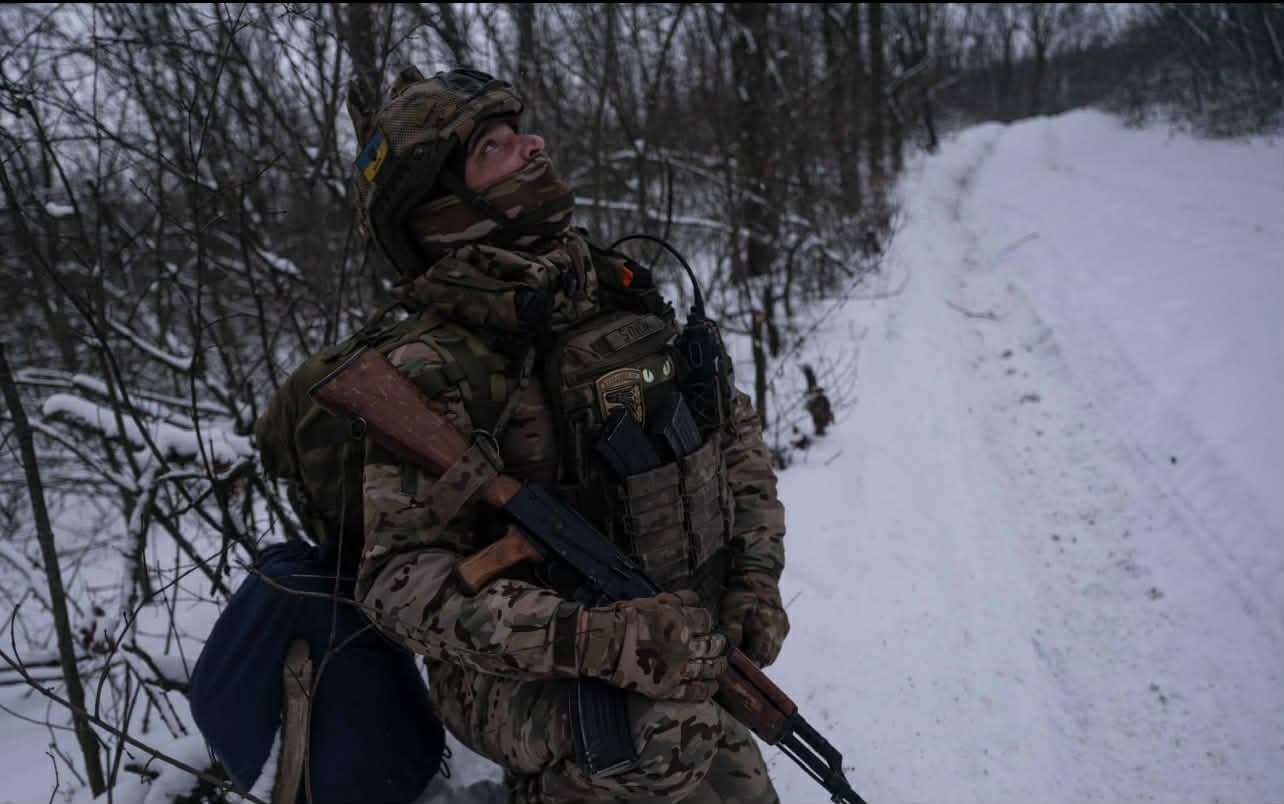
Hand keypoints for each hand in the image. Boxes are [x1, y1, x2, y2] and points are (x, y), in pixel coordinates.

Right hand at [573, 590, 726, 701]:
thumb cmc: (626, 618)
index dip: (707, 622)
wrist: (605, 643)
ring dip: (717, 666)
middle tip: (720, 644)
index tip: (707, 624)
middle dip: (717, 644)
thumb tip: (696, 598)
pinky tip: (713, 687)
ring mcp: (679, 668)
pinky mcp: (669, 687)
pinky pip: (694, 691)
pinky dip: (707, 690)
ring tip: (722, 665)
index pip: (705, 619)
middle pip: (711, 645)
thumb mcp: (653, 601)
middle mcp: (685, 645)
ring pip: (707, 668)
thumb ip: (677, 599)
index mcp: (681, 621)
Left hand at [719, 572, 788, 667]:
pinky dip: (766, 647)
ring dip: (760, 655)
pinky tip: (754, 643)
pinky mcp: (784, 625)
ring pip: (773, 652)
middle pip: (767, 658)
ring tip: (745, 653)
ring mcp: (783, 628)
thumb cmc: (742, 595)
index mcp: (767, 630)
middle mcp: (779, 632)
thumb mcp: (731, 613)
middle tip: (738, 662)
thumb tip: (730, 652)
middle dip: (753, 662)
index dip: (747, 665)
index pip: (759, 658)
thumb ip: (732, 633)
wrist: (757, 576)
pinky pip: (776, 643)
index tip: (735, 667)